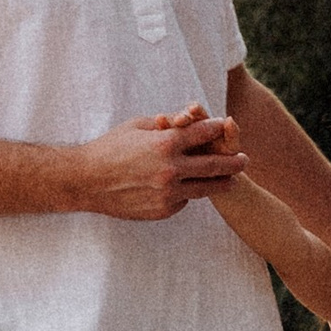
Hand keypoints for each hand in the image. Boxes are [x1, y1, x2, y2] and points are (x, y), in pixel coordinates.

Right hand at [76, 105, 243, 220]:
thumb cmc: (110, 147)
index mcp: (166, 143)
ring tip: (233, 181)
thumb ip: (166, 124)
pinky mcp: (162, 209)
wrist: (86, 181)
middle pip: (214, 165)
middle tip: (245, 160)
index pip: (204, 134)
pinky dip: (186, 193)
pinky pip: (183, 200)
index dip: (217, 128)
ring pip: (205, 189)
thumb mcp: (138, 126)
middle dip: (233, 161)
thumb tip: (188, 121)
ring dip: (221, 183)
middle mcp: (171, 169)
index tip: (225, 127)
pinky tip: (188, 190)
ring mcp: (168, 192)